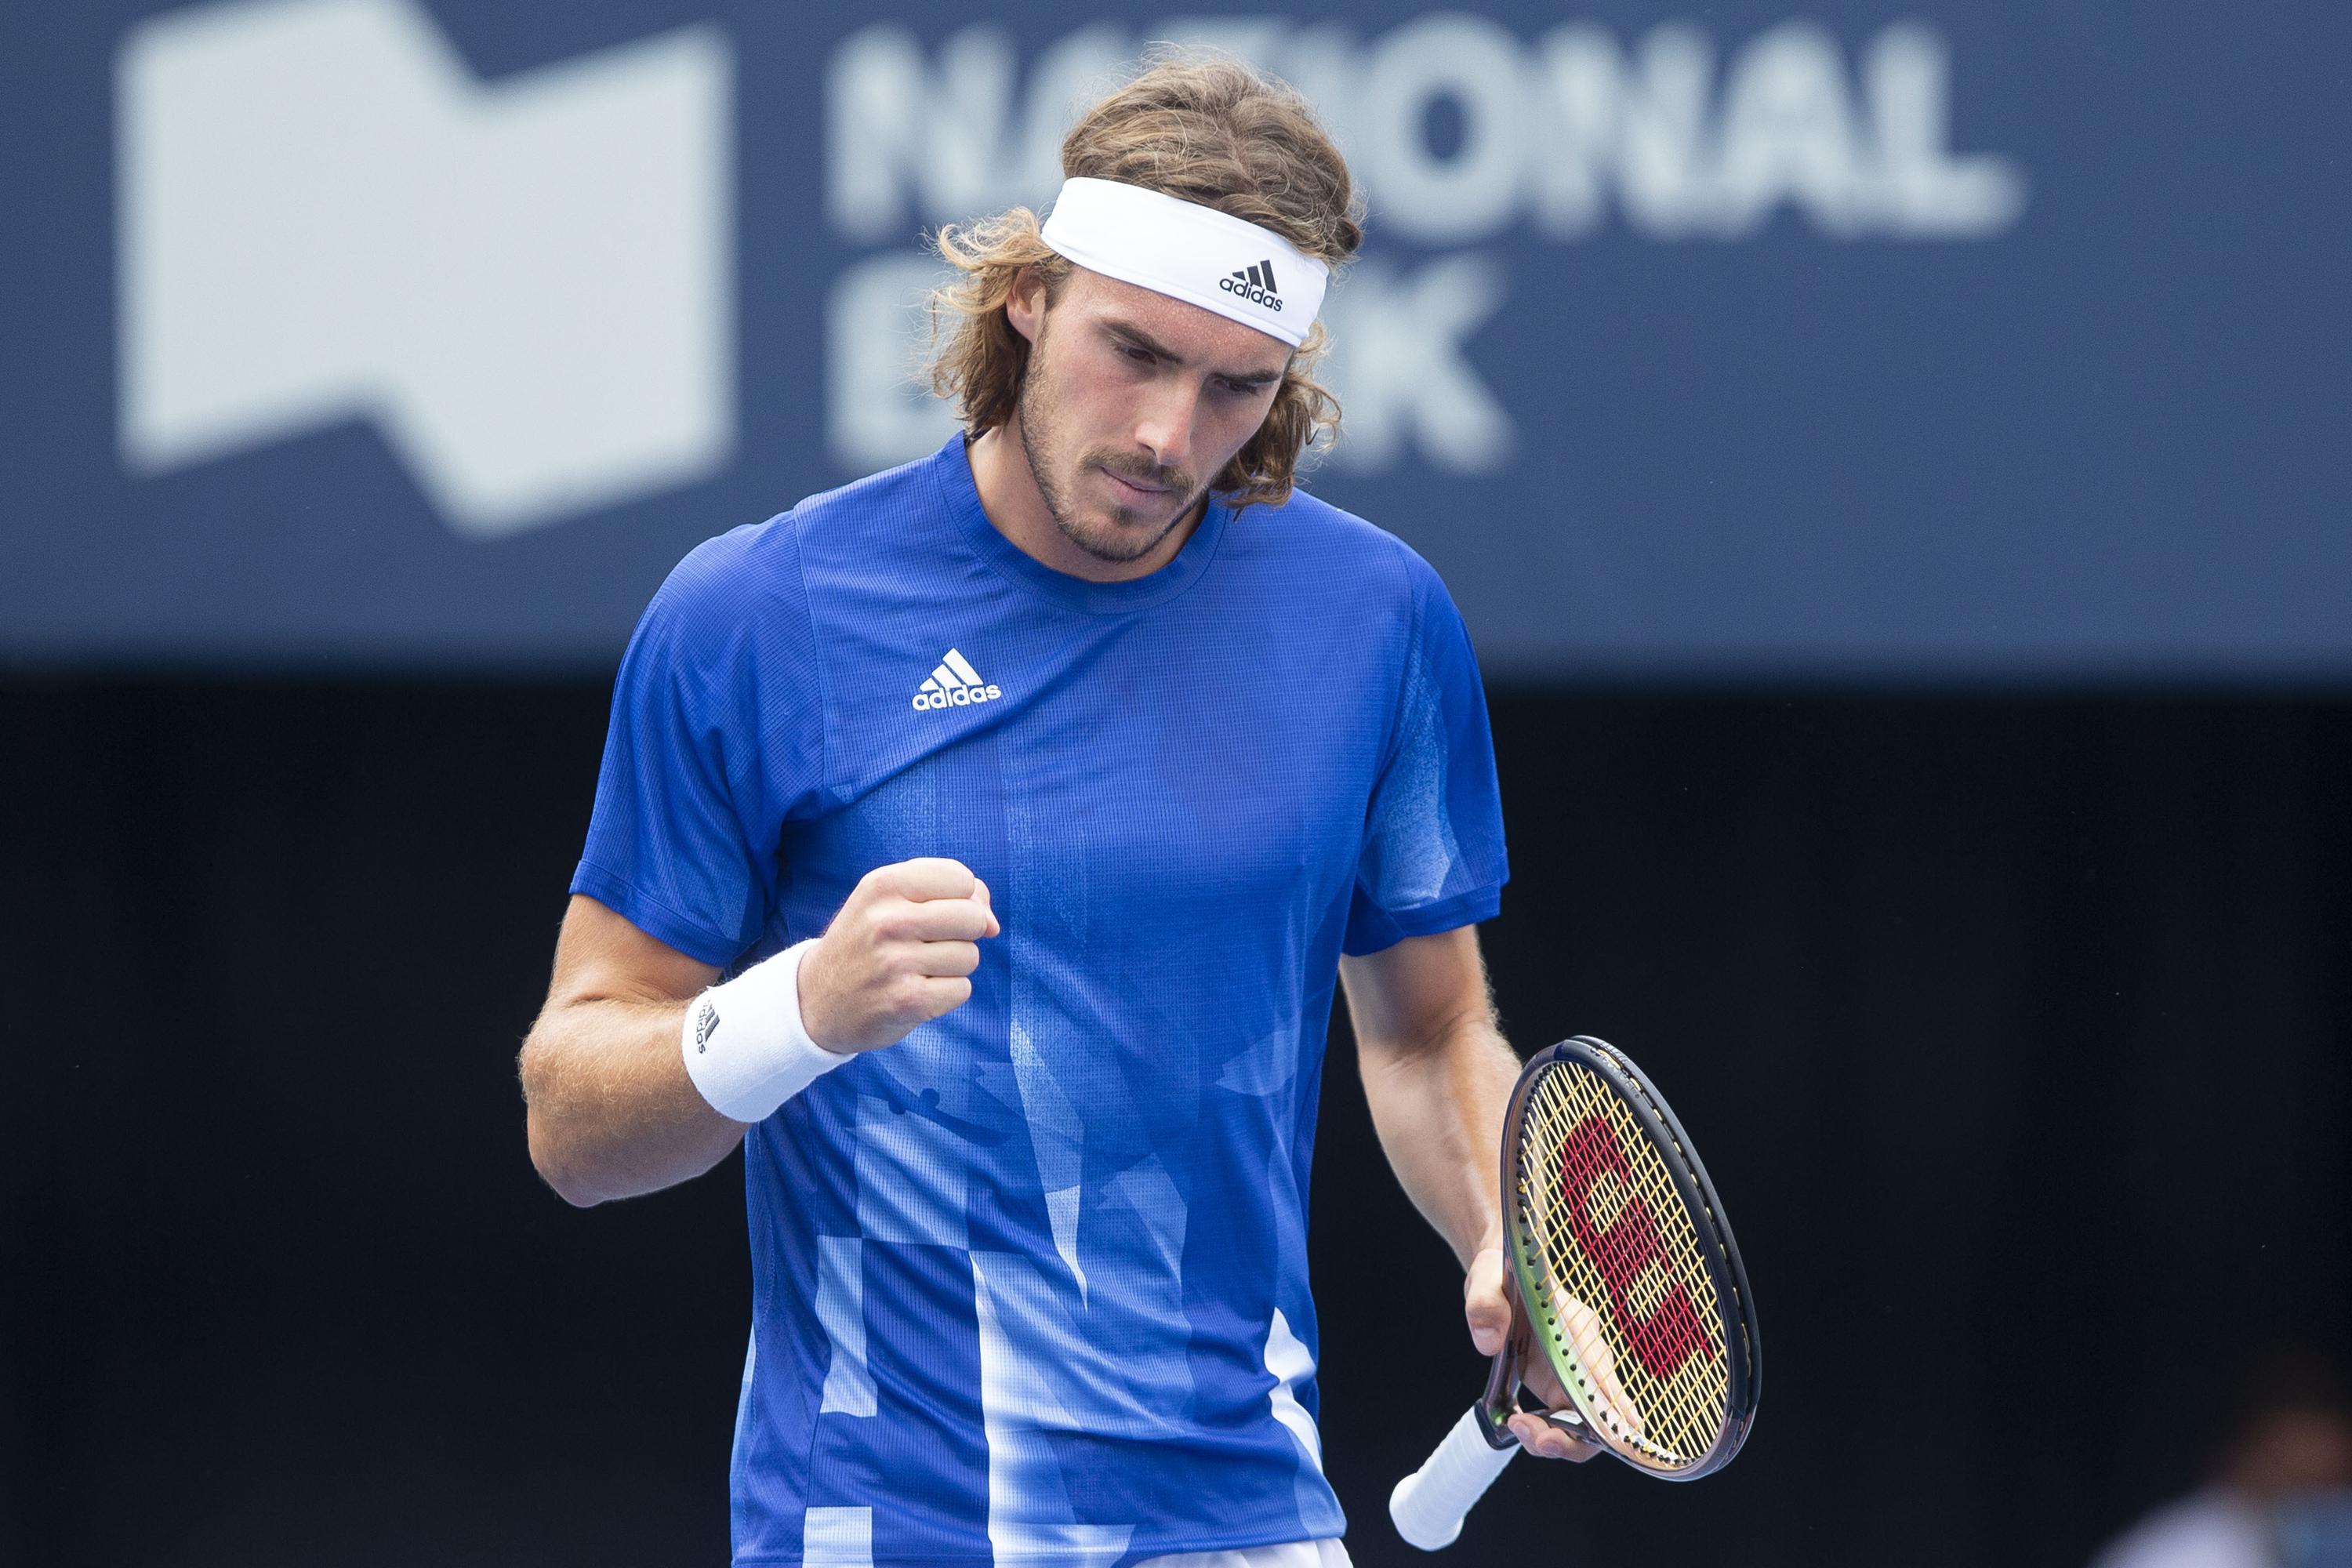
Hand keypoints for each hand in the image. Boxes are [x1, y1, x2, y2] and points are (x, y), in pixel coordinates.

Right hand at [798, 858, 998, 1052]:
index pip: (962, 879)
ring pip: (970, 956)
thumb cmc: (868, 941)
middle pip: (973, 918)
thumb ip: (949, 893)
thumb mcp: (890, 900)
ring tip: (916, 969)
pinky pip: (962, 989)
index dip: (963, 898)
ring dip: (953, 966)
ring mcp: (896, 963)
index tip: (937, 913)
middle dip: (964, 933)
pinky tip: (916, 991)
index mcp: (883, 884)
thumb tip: (993, 924)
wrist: (816, 999)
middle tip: (929, 944)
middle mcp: (888, 920)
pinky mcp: (907, 1001)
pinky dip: (946, 994)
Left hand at [1463, 1243, 1601, 1461]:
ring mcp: (1573, 1375)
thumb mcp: (1487, 1278)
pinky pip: (1562, 1421)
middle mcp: (1585, 1358)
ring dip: (1553, 1439)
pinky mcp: (1558, 1385)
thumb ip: (1486, 1303)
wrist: (1502, 1272)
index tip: (1592, 1439)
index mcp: (1577, 1330)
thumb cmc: (1503, 1271)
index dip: (1610, 1419)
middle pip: (1599, 1418)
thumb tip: (1488, 1343)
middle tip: (1527, 1433)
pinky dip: (1541, 1432)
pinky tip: (1514, 1421)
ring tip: (1513, 1424)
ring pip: (1581, 1427)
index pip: (1605, 1382)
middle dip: (1569, 1439)